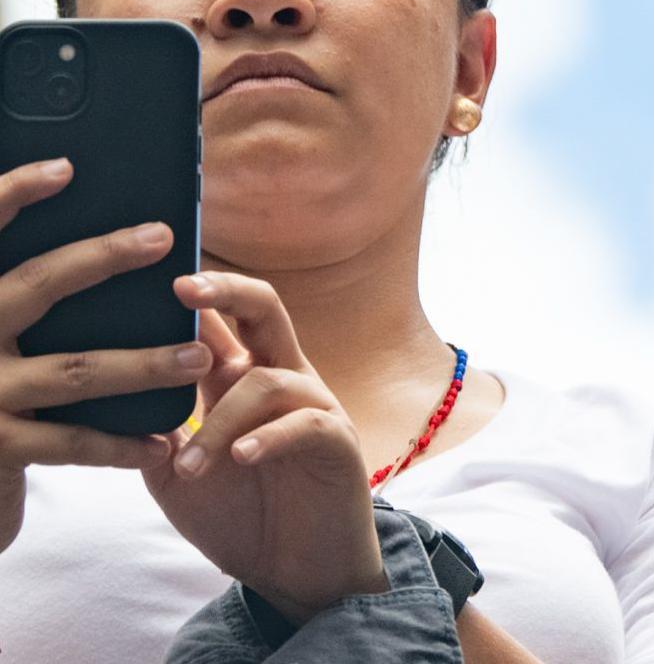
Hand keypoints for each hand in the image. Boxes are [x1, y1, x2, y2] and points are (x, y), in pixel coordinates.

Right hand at [0, 158, 196, 553]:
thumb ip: (29, 288)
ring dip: (144, 363)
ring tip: (200, 355)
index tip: (66, 167)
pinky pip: (72, 442)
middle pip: (37, 284)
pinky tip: (164, 440)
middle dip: (102, 257)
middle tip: (163, 236)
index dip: (14, 195)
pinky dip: (123, 443)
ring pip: (74, 369)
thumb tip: (91, 217)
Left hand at [141, 271, 386, 624]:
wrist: (297, 570)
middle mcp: (281, 379)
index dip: (194, 295)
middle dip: (226, 291)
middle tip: (182, 287)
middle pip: (265, 309)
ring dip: (219, 422)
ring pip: (267, 381)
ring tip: (188, 467)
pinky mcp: (337, 442)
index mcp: (242, 380)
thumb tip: (125, 400)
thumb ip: (156, 435)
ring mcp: (314, 406)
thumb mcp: (178, 477)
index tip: (152, 275)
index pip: (220, 321)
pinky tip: (240, 458)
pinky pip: (305, 423)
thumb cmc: (241, 515)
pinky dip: (268, 437)